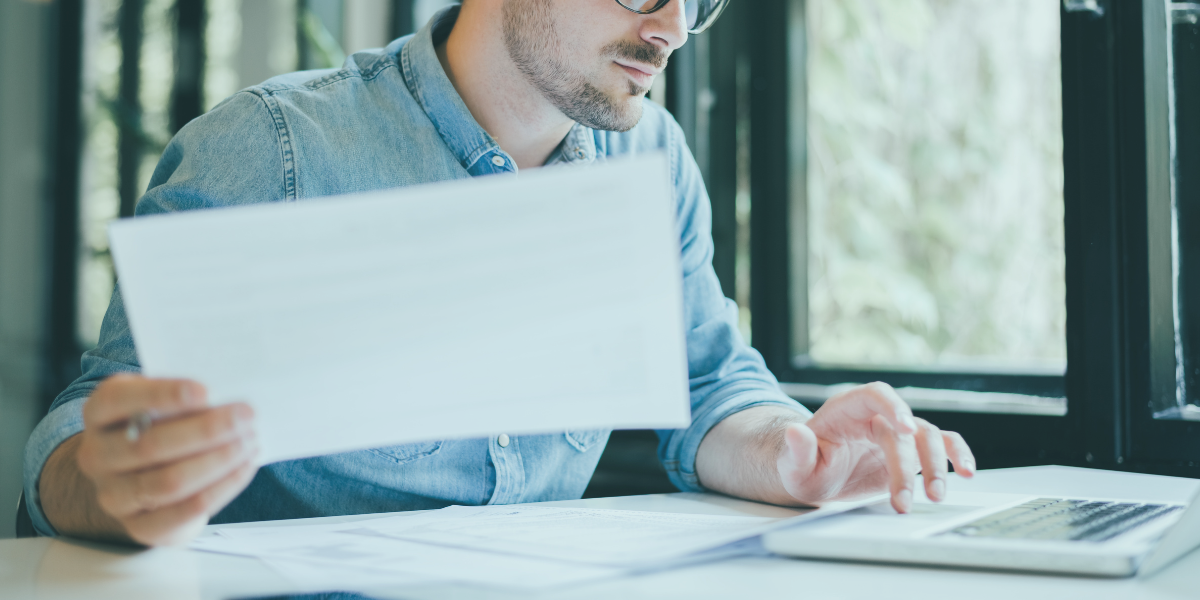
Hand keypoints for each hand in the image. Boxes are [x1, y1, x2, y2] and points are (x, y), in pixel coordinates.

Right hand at [74, 375, 258, 544]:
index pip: (117, 400)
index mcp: (98, 414)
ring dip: (218, 460)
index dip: (161, 395)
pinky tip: (244, 467)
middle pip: (150, 445)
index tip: (205, 391)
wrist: (142, 478)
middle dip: (206, 430)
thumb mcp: (160, 403)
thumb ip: (183, 398)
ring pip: (169, 481)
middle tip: (246, 416)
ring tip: (250, 442)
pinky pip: (185, 511)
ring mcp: (114, 495)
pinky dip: (221, 487)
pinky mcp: (141, 526)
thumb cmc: (160, 427)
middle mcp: (97, 455)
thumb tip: (226, 398)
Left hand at [776, 382, 974, 512]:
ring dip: (936, 466)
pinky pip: (942, 445)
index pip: (875, 395)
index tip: (906, 429)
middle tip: (905, 500)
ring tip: (935, 496)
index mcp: (847, 409)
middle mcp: (876, 416)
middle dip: (908, 465)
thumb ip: (797, 450)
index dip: (894, 407)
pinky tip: (966, 472)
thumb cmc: (804, 466)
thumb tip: (794, 432)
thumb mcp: (792, 465)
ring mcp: (897, 433)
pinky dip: (957, 455)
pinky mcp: (911, 452)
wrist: (816, 477)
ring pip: (928, 437)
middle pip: (904, 429)